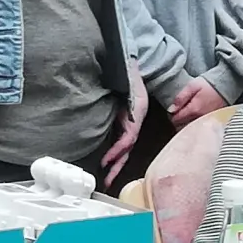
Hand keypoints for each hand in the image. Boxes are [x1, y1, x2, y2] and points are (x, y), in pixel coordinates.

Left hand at [100, 61, 148, 187]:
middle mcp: (135, 120)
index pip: (129, 137)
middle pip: (128, 148)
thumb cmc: (127, 68)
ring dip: (116, 164)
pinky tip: (105, 163)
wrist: (128, 62)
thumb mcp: (128, 73)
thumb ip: (126, 78)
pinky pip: (119, 142)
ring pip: (124, 148)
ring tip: (107, 179)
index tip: (106, 161)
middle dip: (118, 165)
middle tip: (107, 181)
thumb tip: (122, 80)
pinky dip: (113, 154)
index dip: (118, 150)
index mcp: (137, 110)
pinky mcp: (122, 123)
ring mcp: (129, 122)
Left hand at [168, 76, 227, 128]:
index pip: (176, 120)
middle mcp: (200, 119)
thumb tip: (171, 109)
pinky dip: (194, 125)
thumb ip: (180, 98)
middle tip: (178, 114)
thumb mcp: (192, 86)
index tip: (172, 111)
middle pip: (182, 128)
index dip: (171, 116)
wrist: (227, 85)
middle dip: (177, 122)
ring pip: (190, 129)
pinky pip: (199, 128)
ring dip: (185, 125)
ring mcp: (206, 121)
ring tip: (186, 116)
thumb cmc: (209, 85)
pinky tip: (194, 119)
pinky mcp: (212, 121)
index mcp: (194, 110)